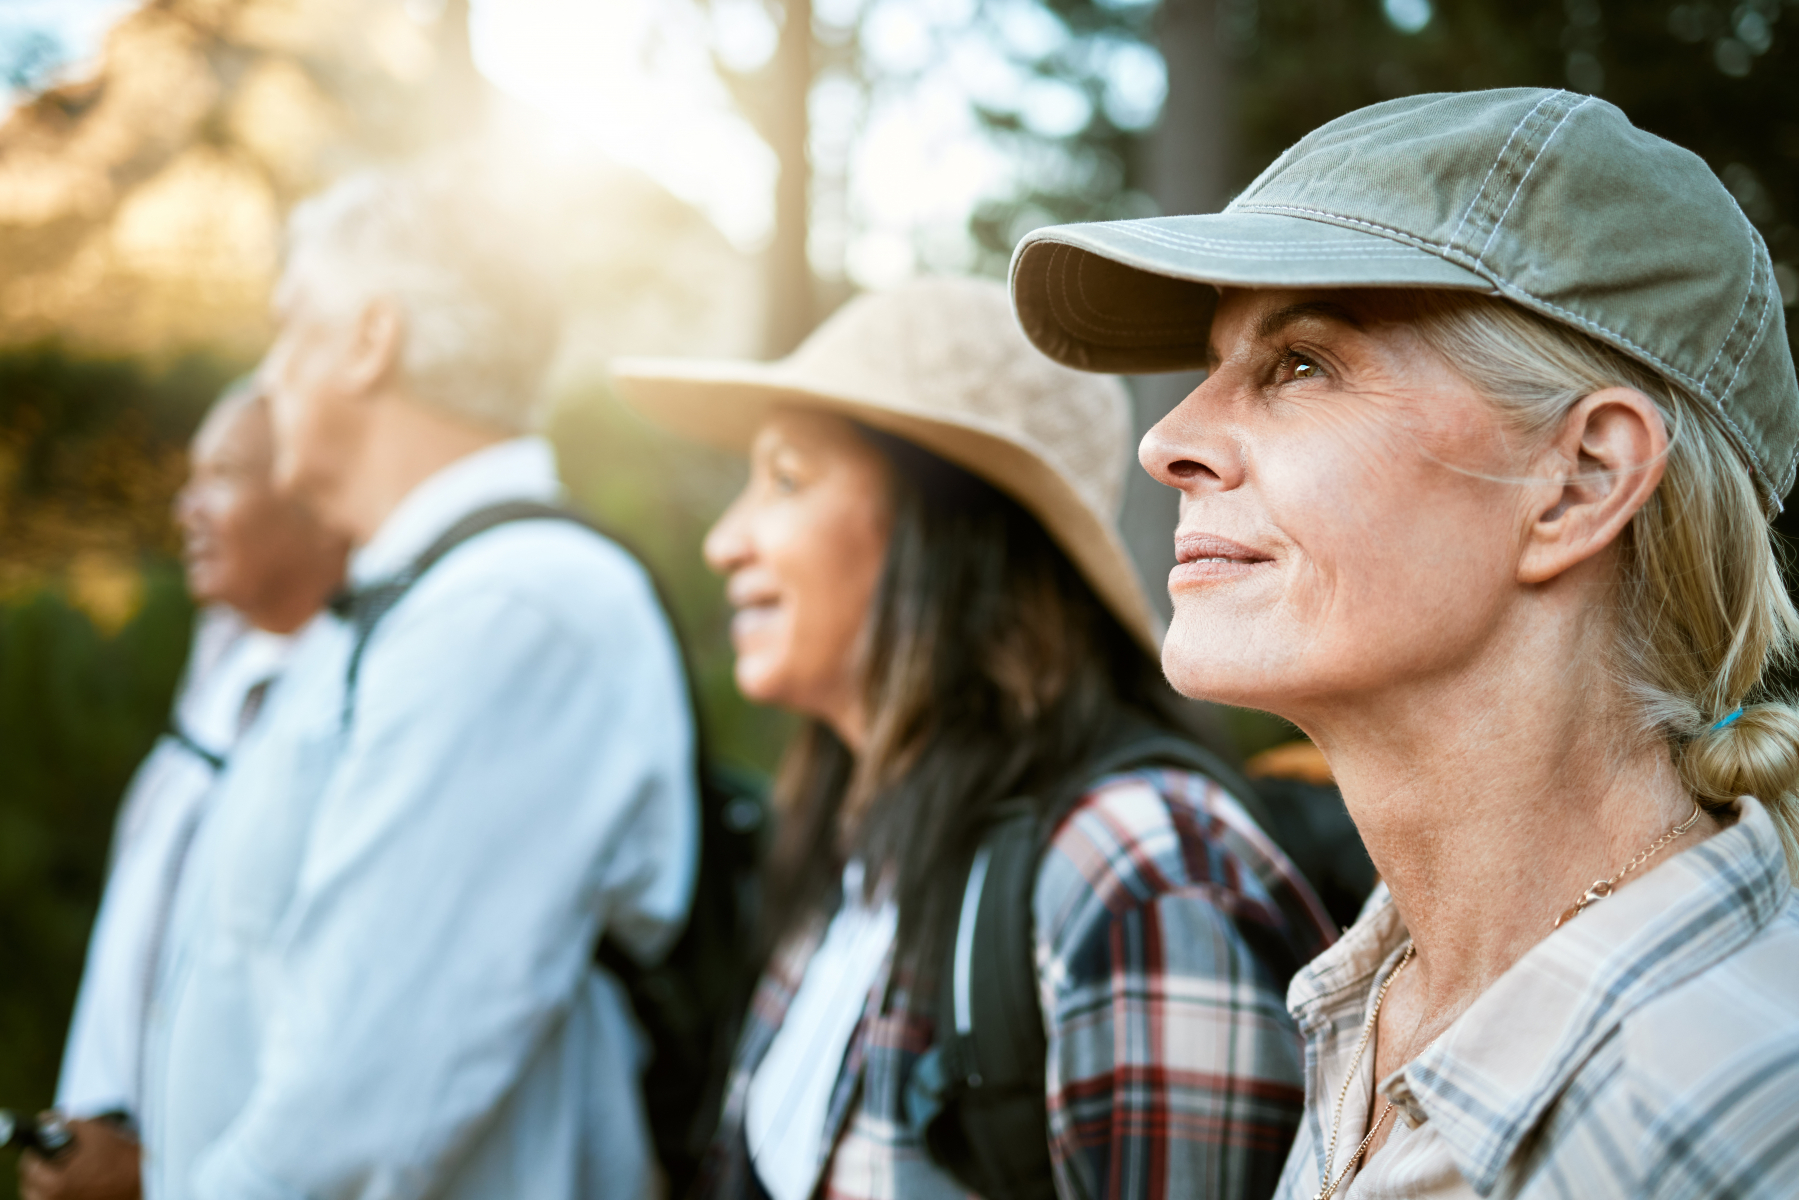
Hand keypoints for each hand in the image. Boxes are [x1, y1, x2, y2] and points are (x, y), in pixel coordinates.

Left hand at [19, 1119, 140, 1199]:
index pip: (29, 1167)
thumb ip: (69, 1123)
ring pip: (40, 1198)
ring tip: (55, 1173)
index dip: (33, 1152)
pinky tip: (70, 1183)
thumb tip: (47, 1118)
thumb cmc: (122, 1158)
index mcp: (58, 1184)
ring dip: (43, 1185)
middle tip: (45, 1159)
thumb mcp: (96, 1133)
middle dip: (35, 1171)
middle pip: (29, 1188)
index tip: (38, 1146)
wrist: (145, 1179)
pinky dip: (56, 1192)